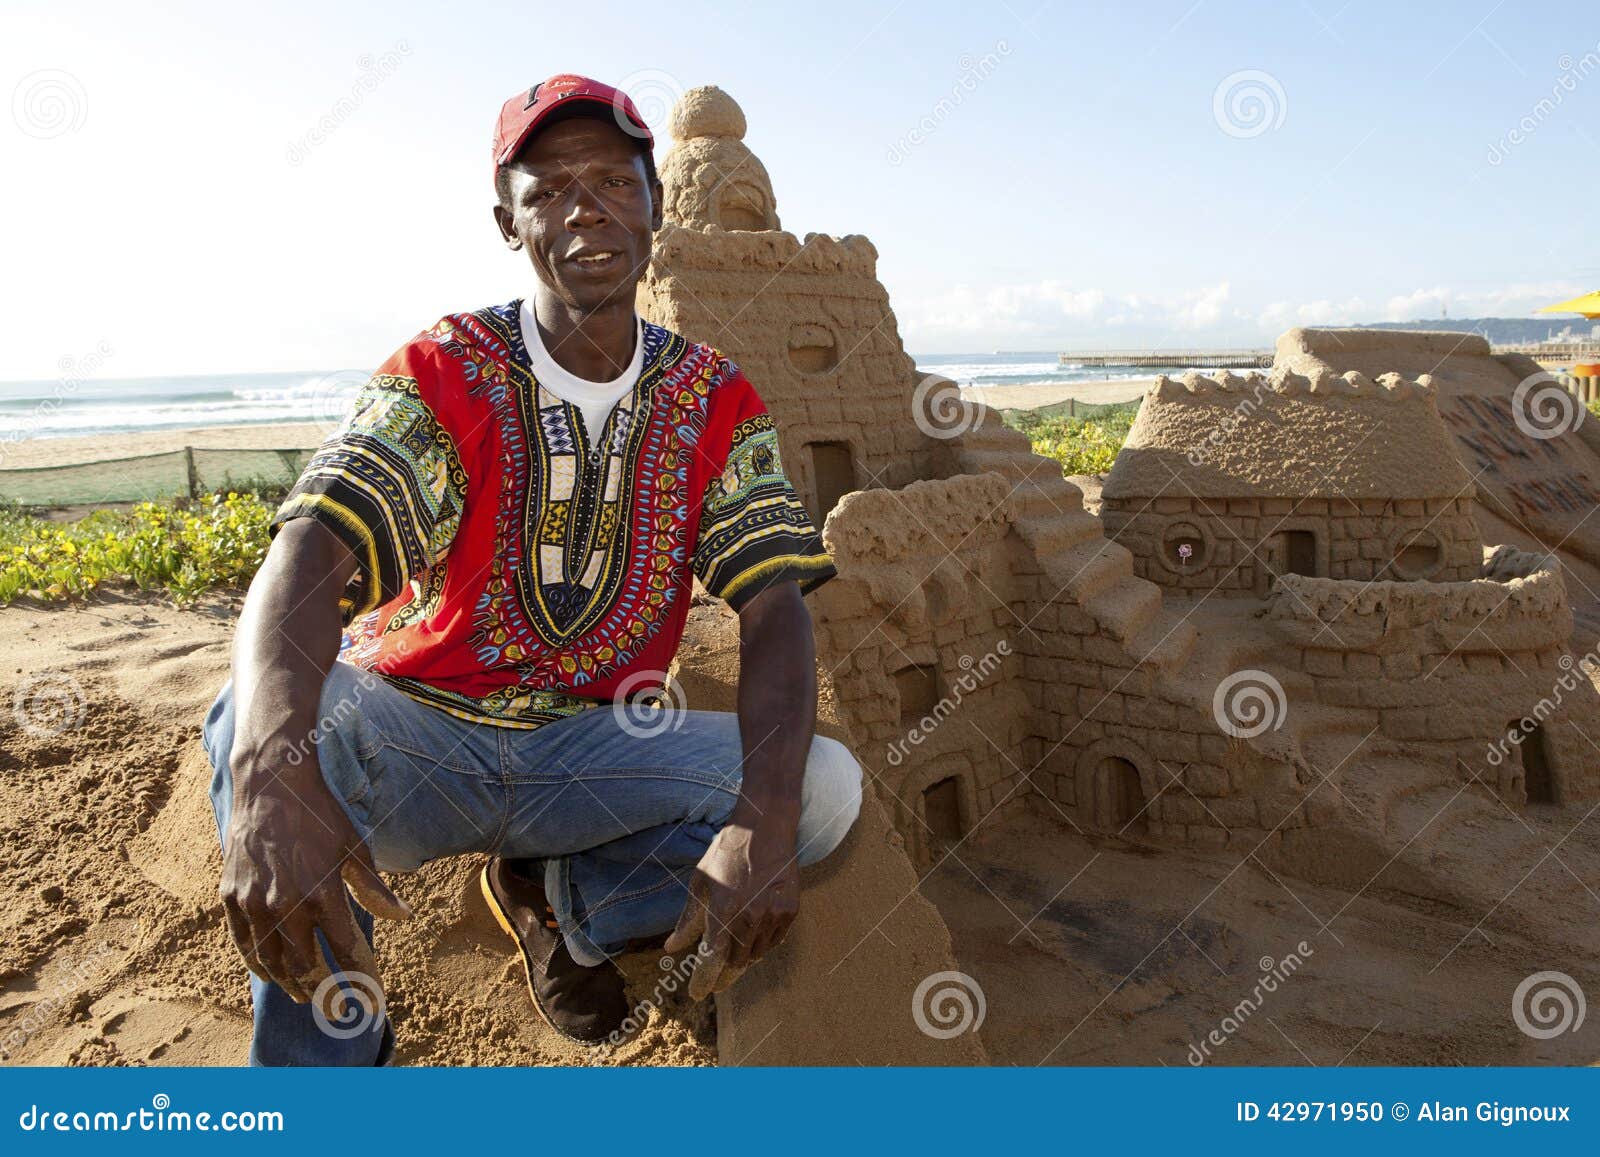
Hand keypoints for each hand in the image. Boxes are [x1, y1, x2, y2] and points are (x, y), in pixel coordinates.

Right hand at [219, 752, 410, 1008]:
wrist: (271, 786)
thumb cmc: (320, 815)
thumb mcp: (356, 848)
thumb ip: (375, 889)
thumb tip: (404, 917)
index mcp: (323, 894)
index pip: (348, 951)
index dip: (364, 980)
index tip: (374, 1001)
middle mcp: (287, 906)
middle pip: (308, 967)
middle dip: (326, 994)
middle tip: (338, 1012)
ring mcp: (256, 904)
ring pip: (273, 962)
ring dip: (292, 984)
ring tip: (307, 997)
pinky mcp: (232, 898)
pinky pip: (245, 944)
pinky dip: (260, 965)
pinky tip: (272, 974)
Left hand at [664, 819, 799, 999]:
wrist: (765, 828)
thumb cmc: (727, 853)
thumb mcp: (700, 883)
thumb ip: (688, 920)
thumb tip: (671, 949)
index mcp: (722, 910)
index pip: (712, 961)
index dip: (703, 982)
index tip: (696, 993)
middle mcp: (749, 917)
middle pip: (735, 964)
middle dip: (722, 976)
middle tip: (713, 981)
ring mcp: (773, 915)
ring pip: (755, 956)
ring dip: (741, 961)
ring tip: (731, 955)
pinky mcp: (789, 911)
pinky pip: (773, 942)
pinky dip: (761, 946)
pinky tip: (752, 938)